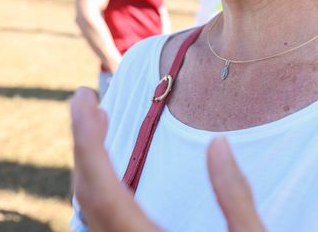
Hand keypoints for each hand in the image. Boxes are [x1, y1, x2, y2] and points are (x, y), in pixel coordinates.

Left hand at [70, 88, 265, 230]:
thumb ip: (236, 198)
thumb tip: (218, 144)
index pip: (104, 189)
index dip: (87, 141)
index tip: (85, 101)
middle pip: (88, 196)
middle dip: (82, 142)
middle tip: (87, 98)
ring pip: (89, 213)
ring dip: (87, 165)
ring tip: (98, 125)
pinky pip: (101, 225)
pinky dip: (97, 190)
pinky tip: (111, 173)